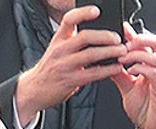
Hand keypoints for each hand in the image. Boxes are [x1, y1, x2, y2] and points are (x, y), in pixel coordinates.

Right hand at [14, 6, 124, 126]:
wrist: (34, 90)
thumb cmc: (50, 69)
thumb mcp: (57, 50)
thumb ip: (73, 42)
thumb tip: (98, 36)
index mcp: (58, 39)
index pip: (69, 19)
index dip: (83, 13)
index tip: (97, 11)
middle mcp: (60, 50)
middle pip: (85, 37)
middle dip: (104, 36)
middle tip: (118, 38)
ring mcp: (65, 65)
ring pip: (91, 54)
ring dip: (109, 52)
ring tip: (122, 51)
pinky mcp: (70, 81)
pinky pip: (92, 74)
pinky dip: (106, 70)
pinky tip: (115, 68)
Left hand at [111, 30, 155, 128]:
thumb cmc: (146, 111)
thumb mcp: (128, 89)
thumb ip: (120, 75)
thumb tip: (107, 62)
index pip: (149, 43)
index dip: (136, 34)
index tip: (122, 30)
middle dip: (139, 39)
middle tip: (123, 45)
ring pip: (155, 56)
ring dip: (136, 54)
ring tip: (122, 59)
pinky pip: (154, 73)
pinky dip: (140, 69)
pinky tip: (129, 72)